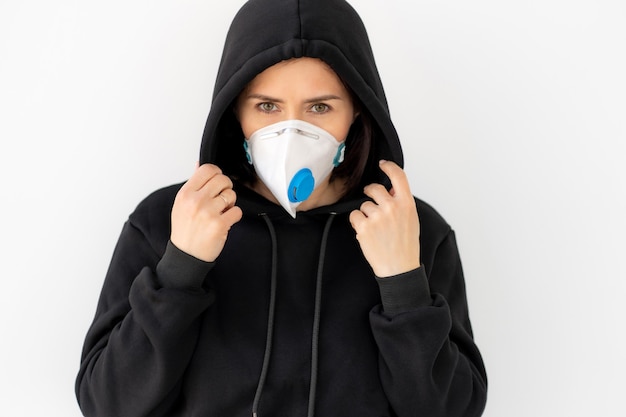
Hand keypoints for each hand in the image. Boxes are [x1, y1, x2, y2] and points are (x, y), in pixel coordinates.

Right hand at [171, 163, 242, 261]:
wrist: (186, 255)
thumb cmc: (185, 230)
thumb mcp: (181, 204)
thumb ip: (193, 184)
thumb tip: (198, 165)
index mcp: (185, 193)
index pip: (207, 169)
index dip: (217, 173)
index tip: (217, 181)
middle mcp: (196, 201)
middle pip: (222, 179)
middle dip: (226, 188)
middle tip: (222, 198)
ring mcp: (208, 212)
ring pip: (231, 195)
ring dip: (230, 203)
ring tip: (221, 211)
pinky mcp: (220, 224)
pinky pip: (237, 211)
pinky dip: (234, 216)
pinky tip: (225, 221)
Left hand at [349, 160, 420, 276]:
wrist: (399, 268)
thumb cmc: (406, 245)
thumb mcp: (411, 220)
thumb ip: (401, 202)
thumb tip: (391, 188)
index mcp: (406, 204)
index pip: (398, 176)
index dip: (389, 167)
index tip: (383, 165)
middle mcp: (392, 207)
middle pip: (374, 188)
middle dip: (370, 192)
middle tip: (371, 200)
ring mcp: (377, 216)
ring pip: (364, 205)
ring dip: (366, 214)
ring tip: (376, 229)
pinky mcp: (364, 226)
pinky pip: (355, 216)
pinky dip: (358, 223)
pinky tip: (367, 233)